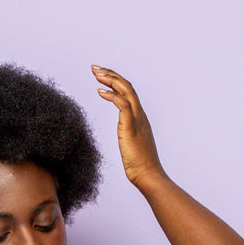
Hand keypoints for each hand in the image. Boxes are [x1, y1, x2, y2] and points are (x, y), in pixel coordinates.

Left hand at [91, 65, 162, 186]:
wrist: (148, 175)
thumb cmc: (140, 165)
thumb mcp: (132, 144)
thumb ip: (128, 134)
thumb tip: (124, 134)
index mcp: (140, 117)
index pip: (128, 91)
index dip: (115, 80)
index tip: (101, 75)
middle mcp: (140, 114)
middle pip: (127, 86)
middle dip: (110, 74)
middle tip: (95, 68)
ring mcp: (137, 120)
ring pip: (126, 90)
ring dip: (110, 79)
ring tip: (96, 74)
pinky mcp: (131, 127)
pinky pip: (122, 105)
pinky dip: (111, 95)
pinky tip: (100, 92)